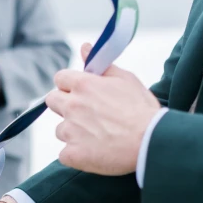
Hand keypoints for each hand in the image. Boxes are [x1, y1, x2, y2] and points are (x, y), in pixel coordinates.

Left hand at [46, 43, 160, 175]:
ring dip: (73, 132)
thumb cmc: (142, 110)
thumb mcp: (125, 79)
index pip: (60, 78)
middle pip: (52, 101)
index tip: (80, 92)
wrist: (150, 141)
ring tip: (97, 137)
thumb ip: (101, 64)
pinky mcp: (72, 154)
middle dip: (65, 105)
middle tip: (86, 114)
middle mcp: (72, 106)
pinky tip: (94, 153)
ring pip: (60, 130)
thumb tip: (84, 48)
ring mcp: (70, 131)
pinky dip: (76, 155)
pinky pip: (64, 155)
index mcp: (84, 85)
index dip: (69, 85)